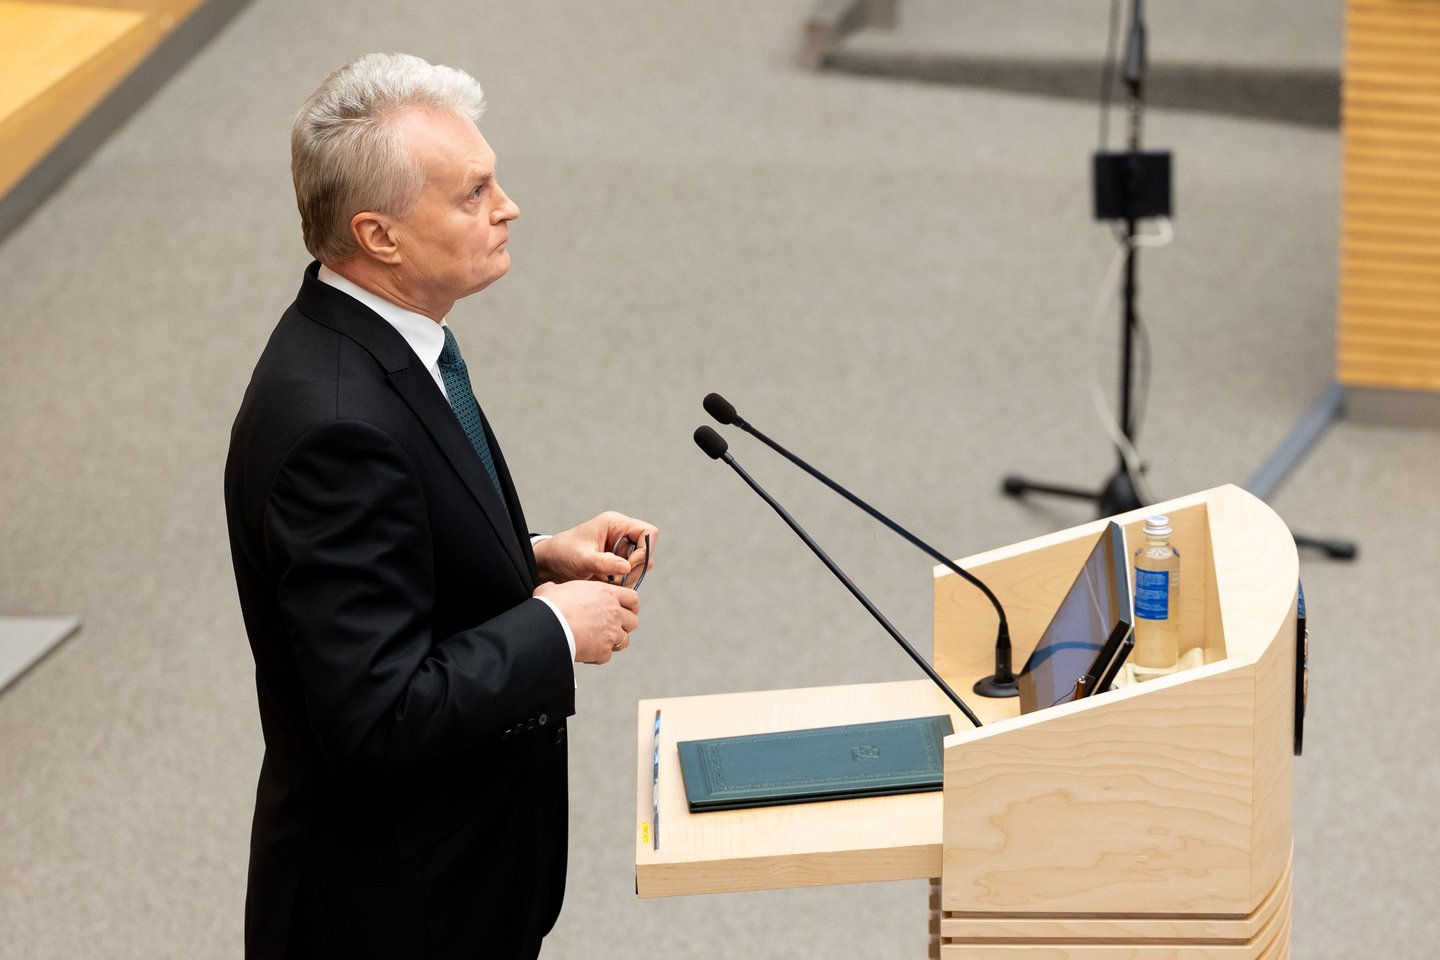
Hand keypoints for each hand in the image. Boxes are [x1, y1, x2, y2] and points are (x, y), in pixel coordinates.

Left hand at [534, 511, 658, 585]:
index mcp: (615, 524)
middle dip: (636, 568)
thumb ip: (604, 563)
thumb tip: (627, 568)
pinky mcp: (617, 562)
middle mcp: (621, 534)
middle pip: (647, 550)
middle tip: (617, 581)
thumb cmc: (562, 553)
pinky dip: (623, 582)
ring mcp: (620, 548)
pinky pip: (631, 573)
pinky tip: (608, 585)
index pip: (648, 532)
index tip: (628, 566)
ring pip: (641, 564)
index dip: (645, 550)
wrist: (549, 563)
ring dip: (630, 577)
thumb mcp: (581, 559)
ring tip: (610, 583)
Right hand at [534, 580, 638, 663]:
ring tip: (598, 642)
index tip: (626, 611)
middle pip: (633, 622)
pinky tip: (585, 652)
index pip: (632, 598)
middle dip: (624, 626)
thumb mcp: (553, 589)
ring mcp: (611, 632)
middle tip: (611, 628)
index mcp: (606, 593)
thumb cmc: (550, 606)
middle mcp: (613, 612)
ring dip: (613, 642)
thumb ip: (559, 588)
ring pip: (623, 641)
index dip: (631, 606)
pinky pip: (606, 655)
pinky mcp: (604, 650)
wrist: (548, 628)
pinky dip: (598, 656)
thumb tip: (550, 589)